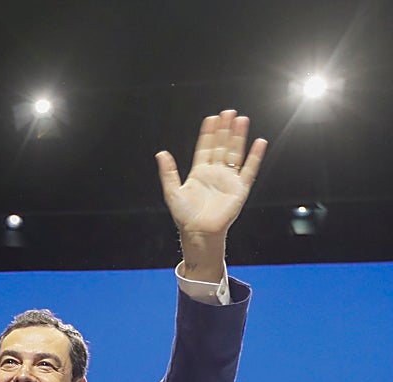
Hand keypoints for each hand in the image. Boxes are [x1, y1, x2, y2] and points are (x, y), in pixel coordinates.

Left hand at [155, 109, 266, 279]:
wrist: (199, 232)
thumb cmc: (185, 215)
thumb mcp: (172, 192)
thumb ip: (168, 172)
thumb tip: (160, 153)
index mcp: (199, 173)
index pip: (205, 148)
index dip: (208, 133)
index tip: (211, 118)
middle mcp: (215, 173)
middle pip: (221, 146)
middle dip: (225, 130)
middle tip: (228, 112)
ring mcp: (228, 179)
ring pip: (235, 153)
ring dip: (239, 137)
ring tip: (242, 120)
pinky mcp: (240, 188)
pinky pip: (250, 169)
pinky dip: (255, 156)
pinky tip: (259, 142)